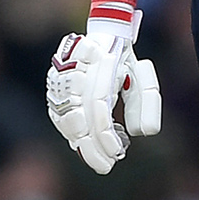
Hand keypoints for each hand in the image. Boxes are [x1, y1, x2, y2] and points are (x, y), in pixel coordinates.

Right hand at [46, 0, 161, 174]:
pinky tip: (85, 144)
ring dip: (81, 143)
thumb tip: (143, 133)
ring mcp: (60, 77)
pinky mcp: (52, 85)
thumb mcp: (142, 76)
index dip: (105, 134)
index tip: (118, 153)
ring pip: (64, 118)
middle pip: (78, 117)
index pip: (98, 106)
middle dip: (92, 146)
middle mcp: (76, 69)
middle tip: (107, 166)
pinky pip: (57, 115)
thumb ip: (146, 102)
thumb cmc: (125, 59)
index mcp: (100, 63)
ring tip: (98, 158)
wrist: (103, 33)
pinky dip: (70, 133)